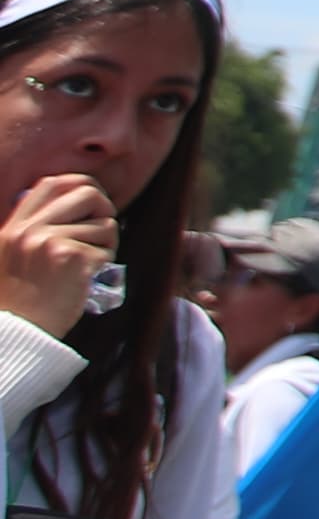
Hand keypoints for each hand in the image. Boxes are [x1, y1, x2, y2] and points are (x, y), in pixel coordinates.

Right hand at [0, 175, 117, 335]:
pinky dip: (104, 264)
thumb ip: (32, 230)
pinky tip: (85, 280)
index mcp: (13, 227)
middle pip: (88, 193)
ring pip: (106, 224)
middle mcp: (29, 230)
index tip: (91, 205)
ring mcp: (50, 241)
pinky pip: (108, 249)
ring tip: (85, 268)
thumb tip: (72, 201)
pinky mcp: (72, 258)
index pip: (52, 183)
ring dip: (105, 246)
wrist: (18, 335)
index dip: (81, 186)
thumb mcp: (9, 258)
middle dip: (104, 211)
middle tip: (101, 234)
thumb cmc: (20, 303)